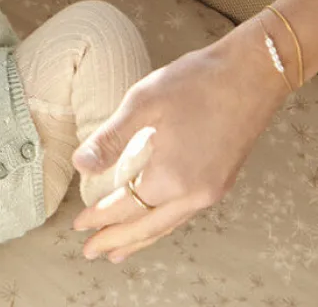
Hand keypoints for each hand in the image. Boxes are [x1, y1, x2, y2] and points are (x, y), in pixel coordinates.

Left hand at [71, 22, 287, 261]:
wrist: (250, 75)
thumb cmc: (194, 83)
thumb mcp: (143, 103)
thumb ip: (110, 139)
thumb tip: (79, 164)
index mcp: (172, 177)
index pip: (126, 207)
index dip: (100, 218)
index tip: (77, 225)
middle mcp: (194, 193)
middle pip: (148, 227)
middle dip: (117, 241)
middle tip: (90, 252)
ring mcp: (211, 190)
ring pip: (168, 225)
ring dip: (141, 238)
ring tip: (118, 250)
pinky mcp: (221, 181)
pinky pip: (184, 214)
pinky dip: (162, 223)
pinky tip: (154, 219)